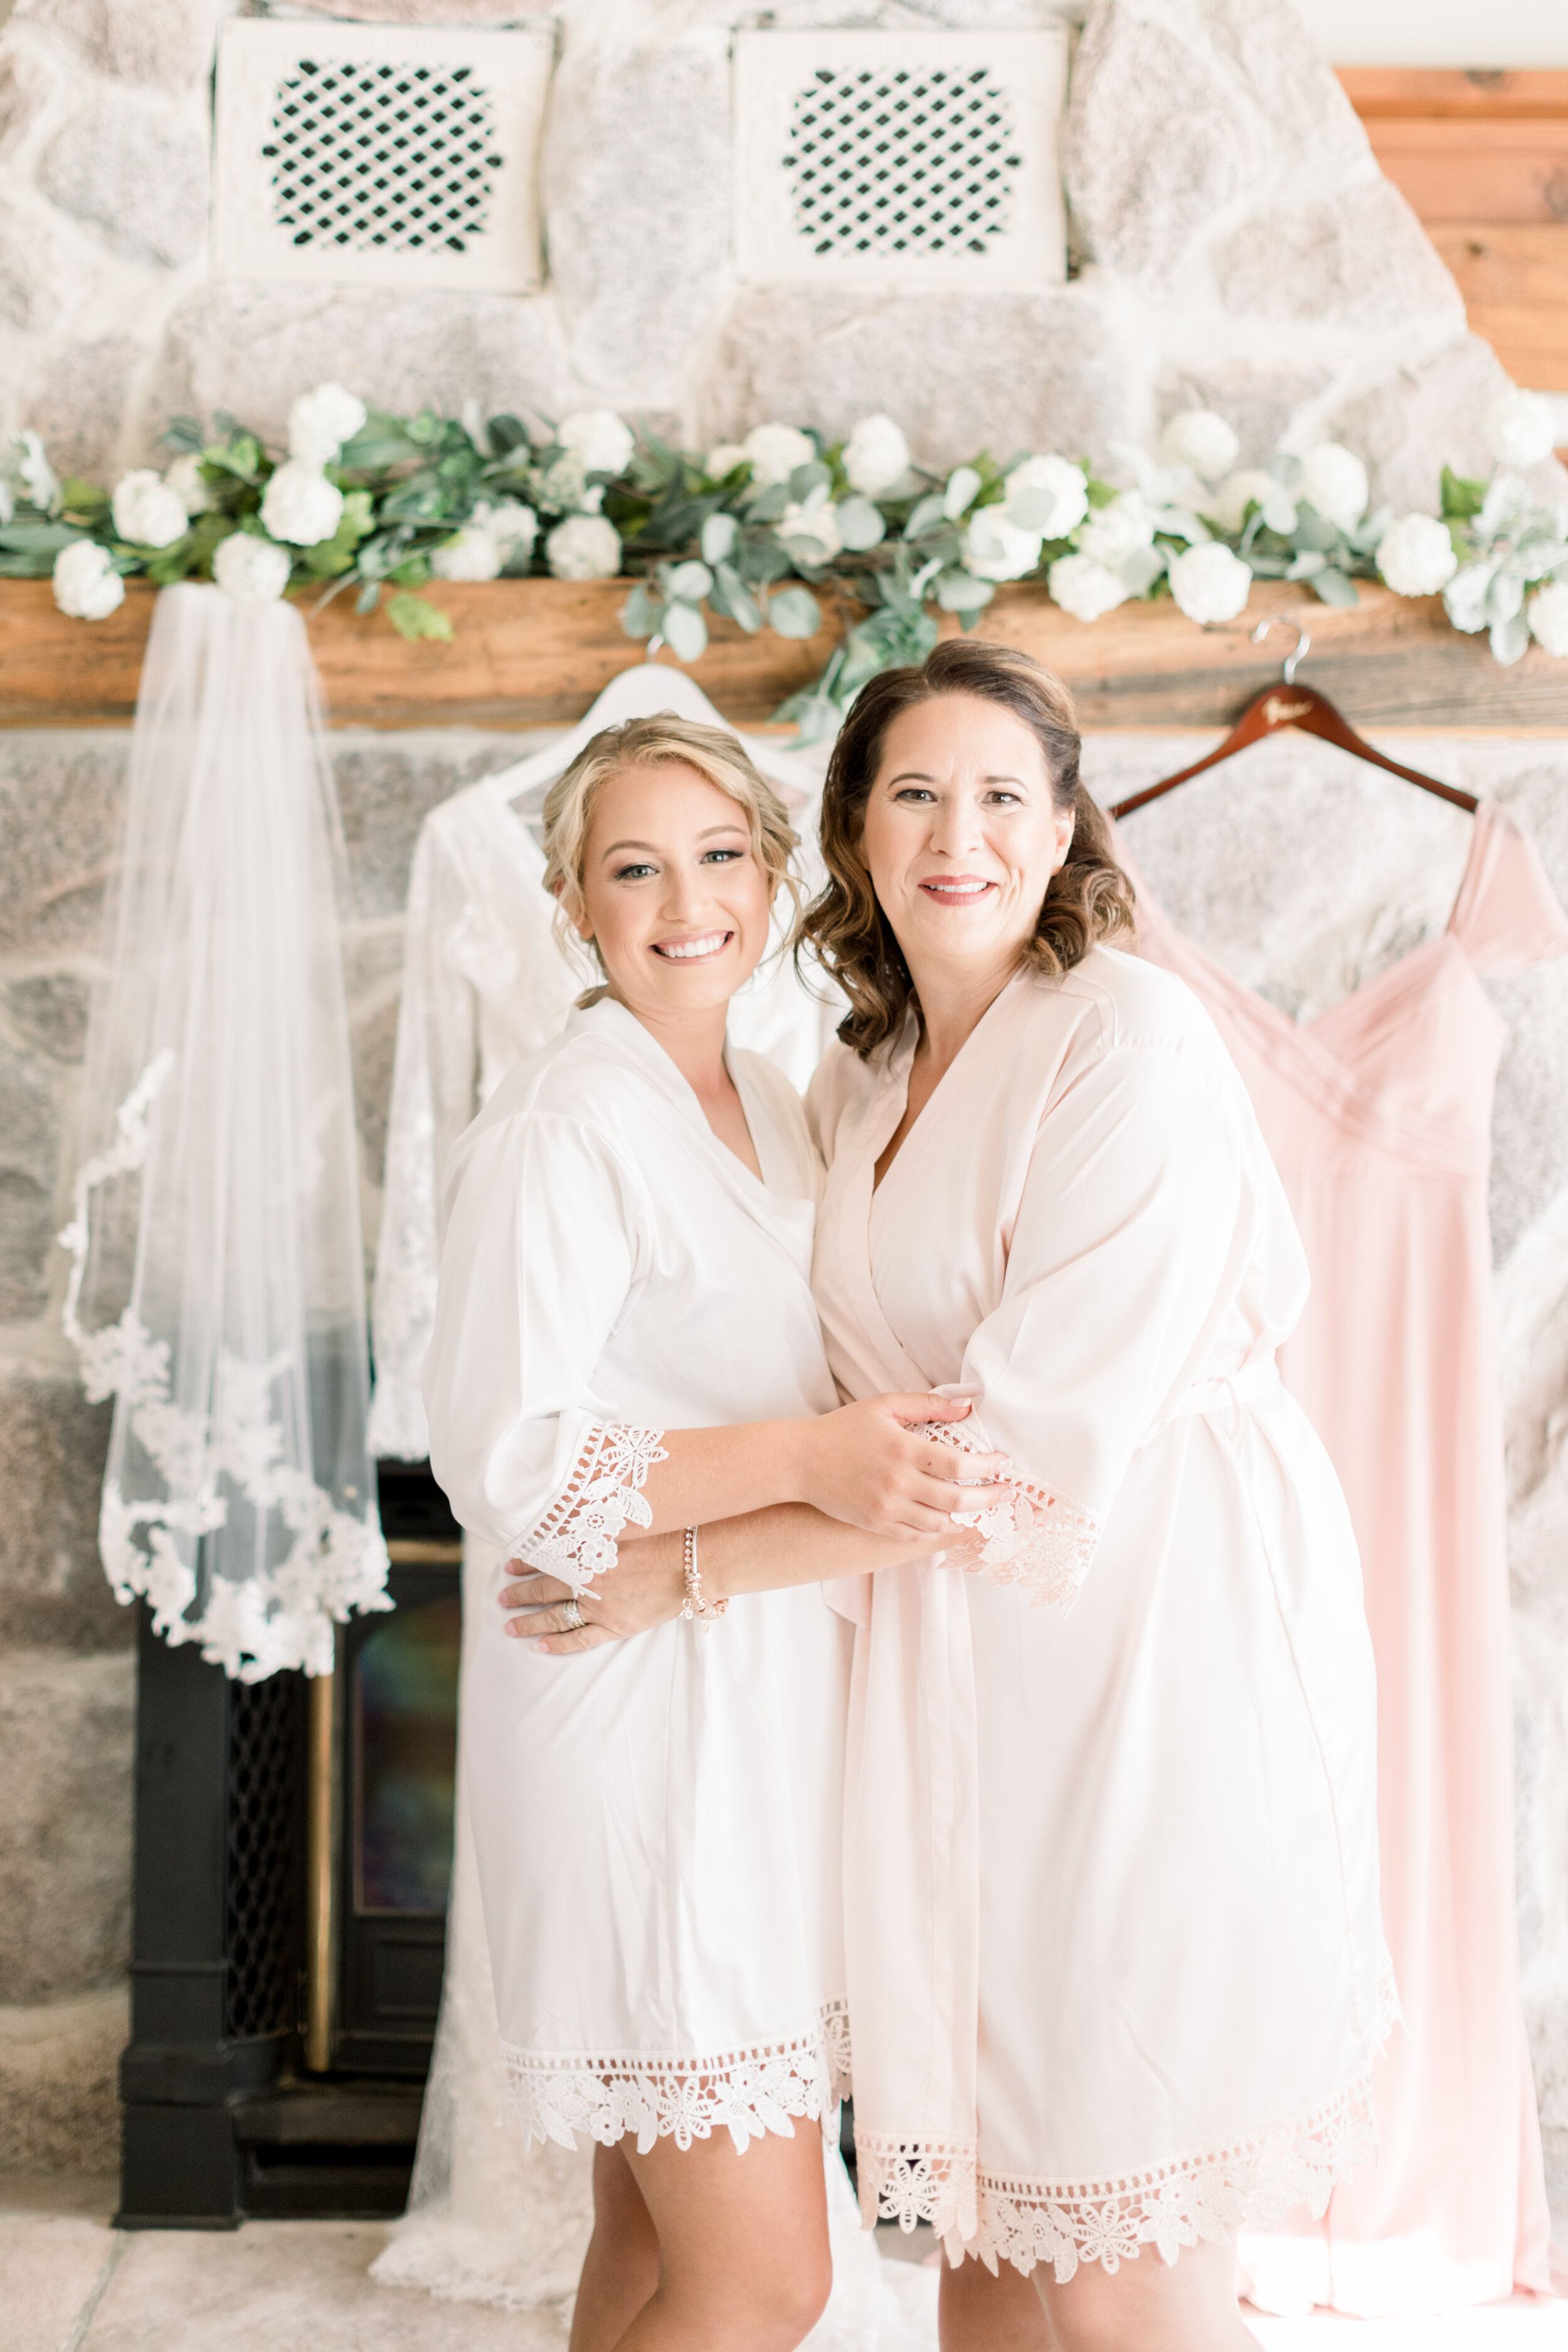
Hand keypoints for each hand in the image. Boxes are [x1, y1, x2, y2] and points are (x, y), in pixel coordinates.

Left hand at [498, 1527, 685, 1654]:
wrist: (691, 1562)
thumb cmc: (663, 1535)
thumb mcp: (622, 1522)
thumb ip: (594, 1526)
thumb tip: (571, 1520)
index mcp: (586, 1553)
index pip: (544, 1560)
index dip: (524, 1563)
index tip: (509, 1565)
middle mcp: (587, 1581)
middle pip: (543, 1590)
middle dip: (519, 1594)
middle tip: (501, 1598)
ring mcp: (600, 1607)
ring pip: (555, 1617)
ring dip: (529, 1622)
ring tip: (510, 1626)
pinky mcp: (617, 1626)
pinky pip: (580, 1639)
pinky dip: (559, 1643)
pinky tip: (541, 1646)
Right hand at [795, 1393, 1012, 1541]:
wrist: (800, 1461)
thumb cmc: (843, 1429)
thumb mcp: (884, 1406)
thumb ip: (927, 1405)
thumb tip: (966, 1407)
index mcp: (903, 1449)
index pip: (958, 1464)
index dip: (987, 1467)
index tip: (1005, 1464)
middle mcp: (898, 1483)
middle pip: (957, 1499)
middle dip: (989, 1498)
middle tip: (1007, 1493)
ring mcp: (887, 1508)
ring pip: (940, 1523)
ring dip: (967, 1518)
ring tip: (982, 1508)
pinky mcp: (876, 1525)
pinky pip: (916, 1535)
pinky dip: (938, 1530)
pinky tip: (950, 1521)